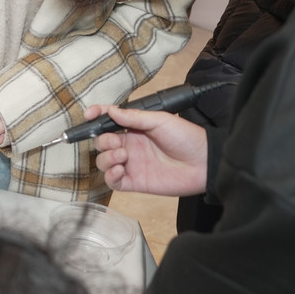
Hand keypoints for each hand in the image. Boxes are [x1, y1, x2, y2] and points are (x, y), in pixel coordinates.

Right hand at [87, 104, 208, 195]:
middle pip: (101, 143)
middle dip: (102, 141)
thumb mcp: (159, 120)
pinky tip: (121, 170)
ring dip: (106, 158)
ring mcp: (131, 164)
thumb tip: (111, 111)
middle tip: (116, 142)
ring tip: (123, 156)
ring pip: (103, 162)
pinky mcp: (135, 182)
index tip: (89, 115)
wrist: (204, 162)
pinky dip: (111, 176)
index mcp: (134, 129)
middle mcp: (129, 146)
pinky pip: (113, 181)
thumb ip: (134, 117)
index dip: (96, 117)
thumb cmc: (186, 138)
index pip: (108, 121)